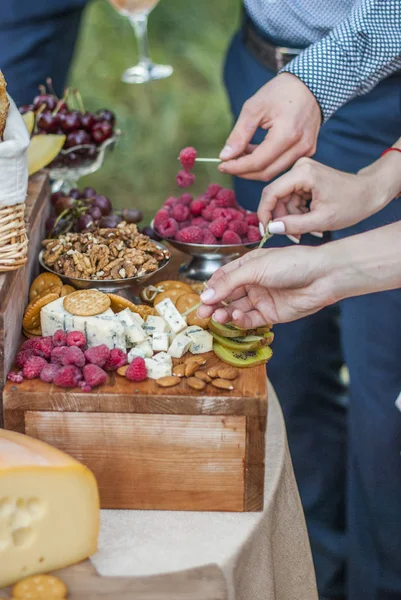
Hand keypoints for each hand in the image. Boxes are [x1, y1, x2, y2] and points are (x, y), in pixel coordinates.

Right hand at [197, 247, 335, 325]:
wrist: (323, 276)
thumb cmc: (292, 263)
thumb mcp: (256, 267)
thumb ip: (229, 282)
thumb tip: (205, 295)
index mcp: (248, 265)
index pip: (222, 277)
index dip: (211, 287)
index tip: (201, 297)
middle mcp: (253, 282)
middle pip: (226, 295)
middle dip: (213, 303)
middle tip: (202, 313)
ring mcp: (262, 298)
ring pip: (236, 308)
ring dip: (224, 313)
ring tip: (216, 316)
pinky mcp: (271, 314)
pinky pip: (250, 320)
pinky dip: (240, 320)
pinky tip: (235, 316)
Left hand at [218, 73, 320, 180]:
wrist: (310, 85)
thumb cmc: (281, 92)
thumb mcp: (254, 107)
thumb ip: (239, 134)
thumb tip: (225, 156)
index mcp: (288, 135)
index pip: (258, 162)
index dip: (237, 167)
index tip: (221, 165)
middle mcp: (301, 147)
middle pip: (266, 172)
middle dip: (243, 171)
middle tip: (228, 162)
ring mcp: (306, 151)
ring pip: (274, 171)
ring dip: (253, 168)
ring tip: (241, 153)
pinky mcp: (307, 152)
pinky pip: (282, 165)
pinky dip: (265, 163)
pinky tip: (255, 151)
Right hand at [258, 157, 393, 236]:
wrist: (370, 192)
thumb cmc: (352, 204)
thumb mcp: (322, 220)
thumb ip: (294, 225)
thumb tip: (271, 228)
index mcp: (303, 174)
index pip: (271, 193)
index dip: (264, 213)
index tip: (265, 231)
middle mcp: (299, 168)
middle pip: (277, 196)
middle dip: (281, 218)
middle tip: (292, 235)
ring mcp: (302, 171)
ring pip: (284, 200)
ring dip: (291, 218)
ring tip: (306, 231)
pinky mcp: (305, 177)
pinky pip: (292, 198)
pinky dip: (298, 212)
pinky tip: (309, 221)